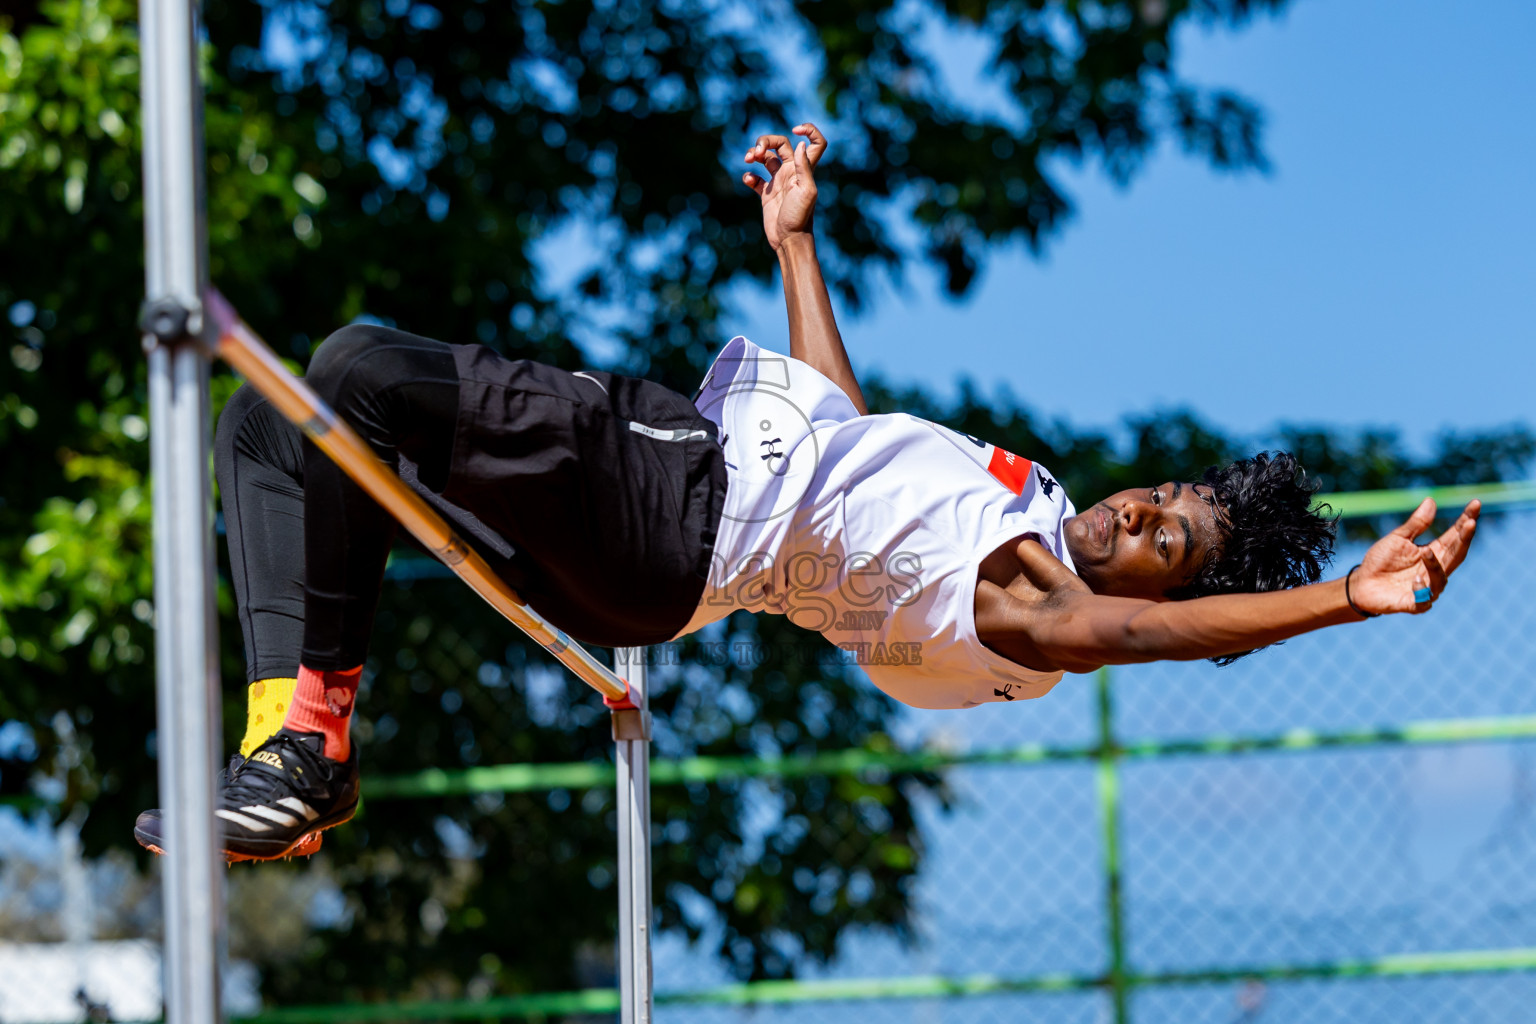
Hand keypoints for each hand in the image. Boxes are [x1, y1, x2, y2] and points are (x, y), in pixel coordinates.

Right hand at [742, 123, 827, 251]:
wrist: (788, 239)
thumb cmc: (799, 217)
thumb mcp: (806, 191)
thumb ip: (803, 167)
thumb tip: (800, 143)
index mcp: (803, 169)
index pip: (815, 142)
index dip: (809, 130)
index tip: (795, 129)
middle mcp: (792, 172)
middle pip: (780, 144)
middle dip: (765, 141)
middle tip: (755, 152)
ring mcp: (778, 182)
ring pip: (765, 157)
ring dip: (754, 153)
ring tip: (748, 160)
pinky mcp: (767, 194)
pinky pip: (756, 179)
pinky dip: (749, 176)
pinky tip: (749, 181)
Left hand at [1350, 498, 1480, 614]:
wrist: (1361, 584)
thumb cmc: (1381, 560)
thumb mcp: (1397, 539)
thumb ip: (1416, 524)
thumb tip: (1431, 500)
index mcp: (1434, 552)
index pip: (1455, 536)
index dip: (1466, 520)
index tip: (1476, 503)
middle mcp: (1435, 570)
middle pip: (1457, 554)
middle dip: (1465, 539)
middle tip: (1470, 523)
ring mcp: (1427, 587)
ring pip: (1442, 577)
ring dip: (1436, 565)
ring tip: (1426, 551)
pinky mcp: (1414, 604)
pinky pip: (1424, 599)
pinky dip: (1422, 589)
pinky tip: (1415, 579)